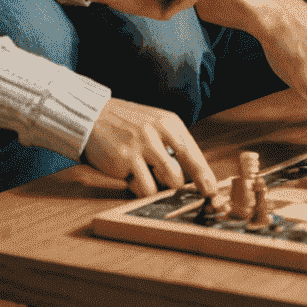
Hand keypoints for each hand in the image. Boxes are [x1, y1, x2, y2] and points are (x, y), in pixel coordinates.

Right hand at [83, 97, 217, 199]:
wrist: (94, 115)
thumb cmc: (128, 124)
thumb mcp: (155, 124)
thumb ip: (172, 144)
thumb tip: (192, 175)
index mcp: (170, 122)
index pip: (193, 154)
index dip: (205, 176)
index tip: (212, 191)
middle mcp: (157, 132)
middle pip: (181, 174)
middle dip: (178, 187)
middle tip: (173, 190)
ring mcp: (141, 145)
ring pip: (164, 182)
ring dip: (159, 188)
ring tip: (147, 176)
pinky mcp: (124, 159)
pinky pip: (143, 187)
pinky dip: (140, 188)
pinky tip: (132, 177)